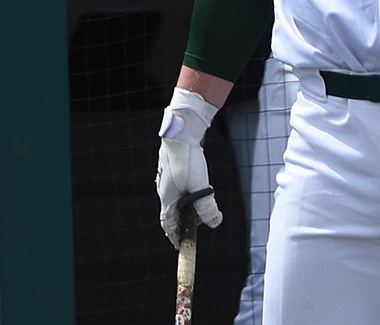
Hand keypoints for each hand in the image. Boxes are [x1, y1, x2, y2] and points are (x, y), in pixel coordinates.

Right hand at [155, 88, 221, 246]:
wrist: (180, 133)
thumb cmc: (186, 160)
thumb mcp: (200, 185)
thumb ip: (206, 205)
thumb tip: (214, 223)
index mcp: (167, 199)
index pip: (168, 225)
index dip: (174, 236)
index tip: (179, 246)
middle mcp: (164, 191)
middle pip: (170, 214)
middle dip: (179, 224)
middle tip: (190, 231)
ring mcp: (167, 181)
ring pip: (174, 201)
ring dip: (183, 210)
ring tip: (196, 213)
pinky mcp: (174, 171)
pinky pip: (178, 190)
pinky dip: (185, 196)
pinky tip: (194, 191)